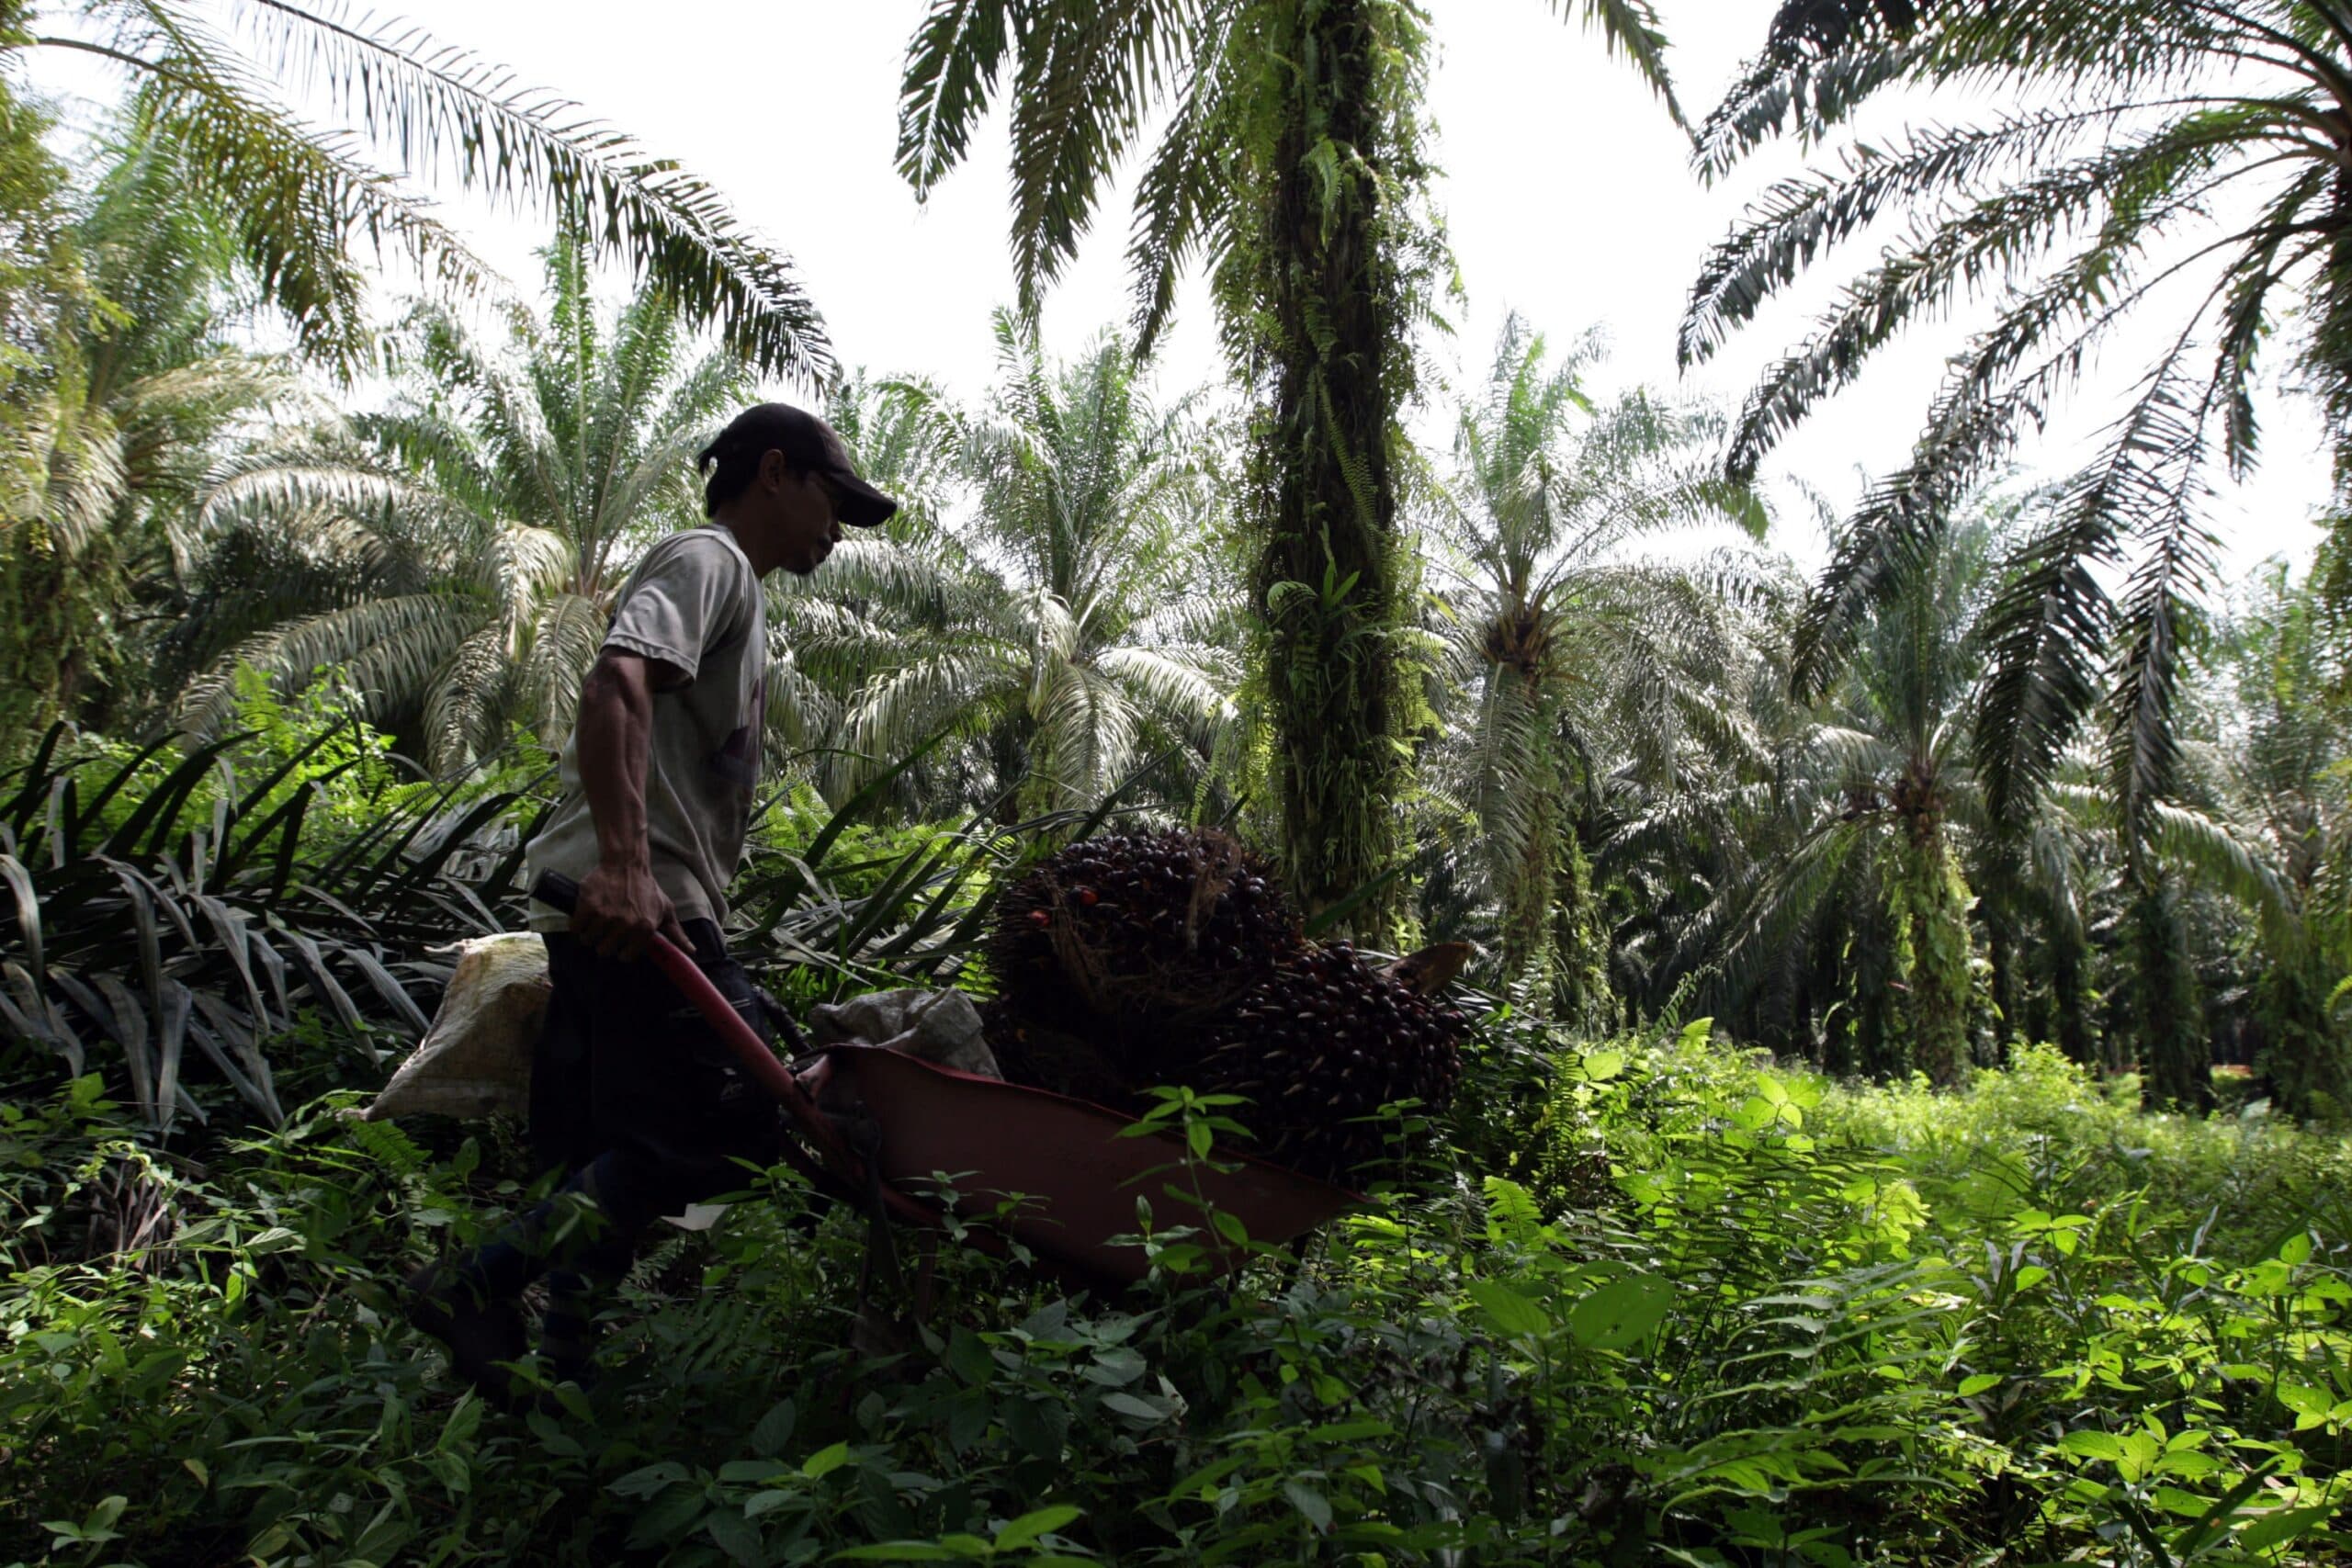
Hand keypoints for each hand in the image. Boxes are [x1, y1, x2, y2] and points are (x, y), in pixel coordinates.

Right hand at [572, 859, 686, 960]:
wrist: (626, 864)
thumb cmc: (647, 889)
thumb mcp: (666, 910)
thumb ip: (677, 934)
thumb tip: (692, 952)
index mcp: (645, 928)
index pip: (626, 956)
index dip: (622, 950)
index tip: (621, 942)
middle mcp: (625, 925)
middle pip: (605, 951)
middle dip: (604, 943)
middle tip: (606, 930)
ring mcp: (605, 916)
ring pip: (588, 941)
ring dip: (589, 935)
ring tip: (595, 923)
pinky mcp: (587, 907)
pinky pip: (575, 928)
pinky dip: (576, 925)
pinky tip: (584, 917)